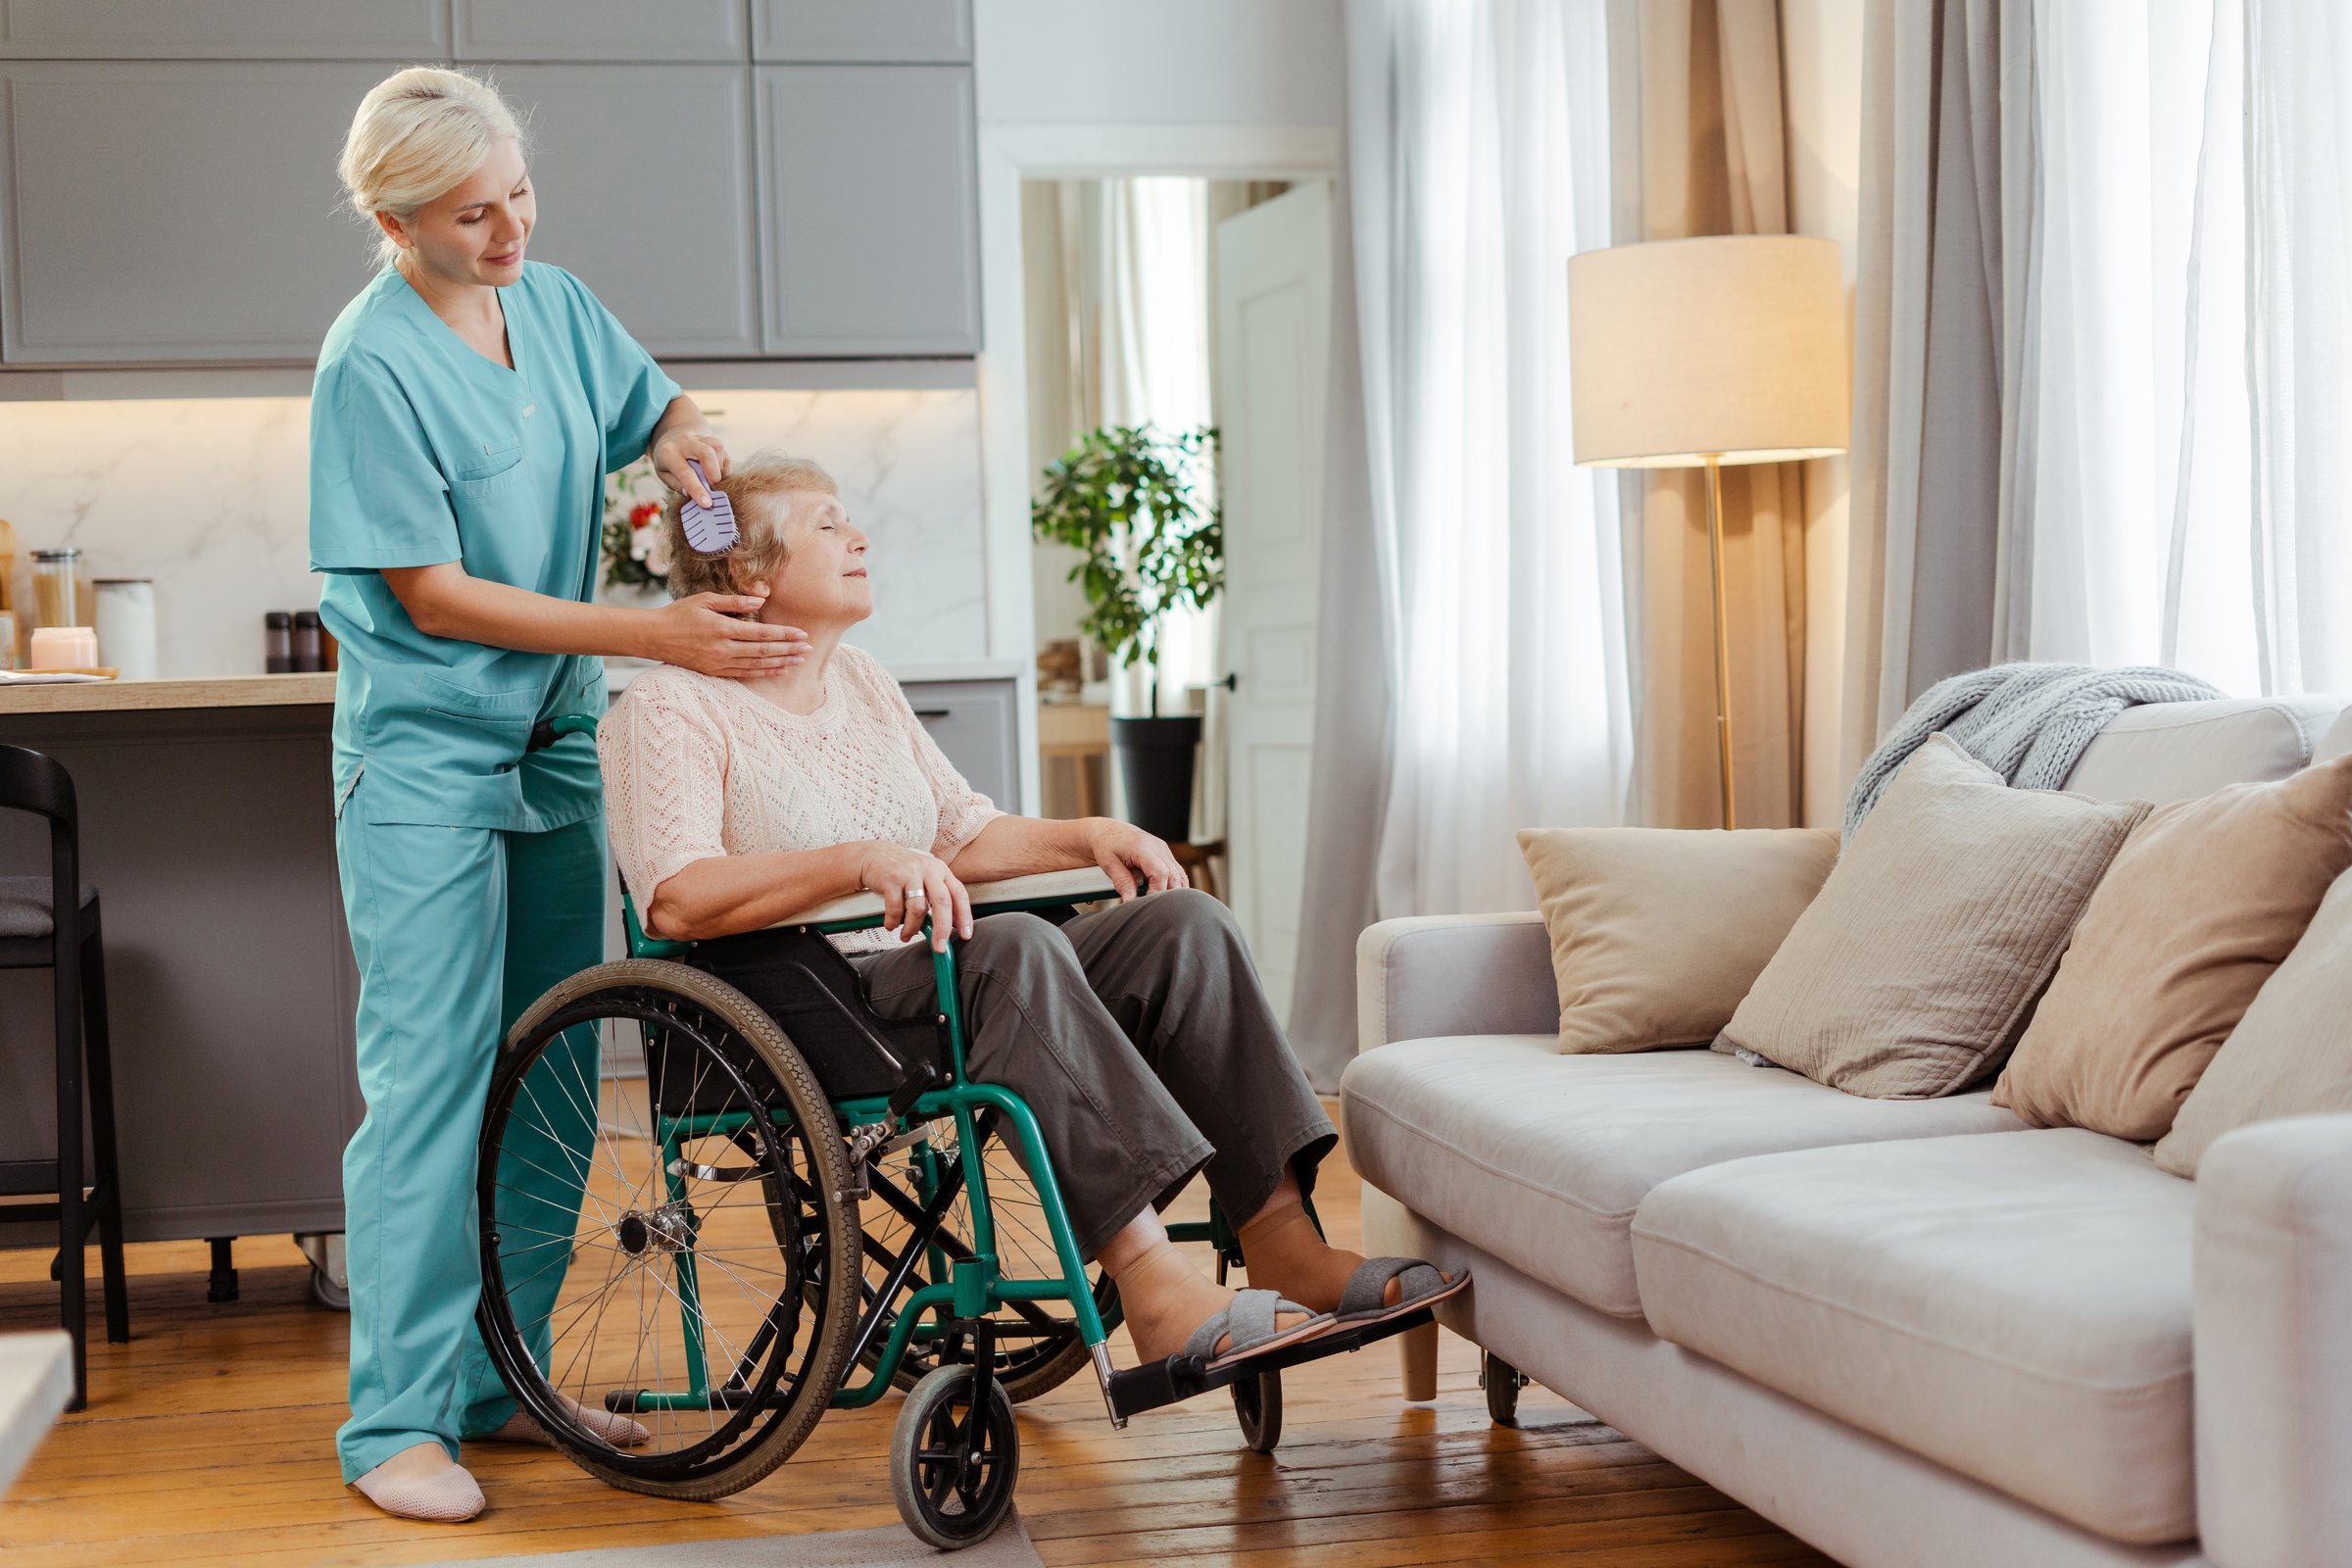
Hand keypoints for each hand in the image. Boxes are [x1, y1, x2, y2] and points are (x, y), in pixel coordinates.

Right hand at [646, 592, 810, 676]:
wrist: (655, 636)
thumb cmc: (680, 614)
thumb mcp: (706, 600)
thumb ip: (735, 602)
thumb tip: (761, 600)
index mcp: (723, 628)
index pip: (762, 633)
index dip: (784, 634)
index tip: (802, 635)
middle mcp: (723, 649)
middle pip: (764, 651)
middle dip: (789, 650)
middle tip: (809, 649)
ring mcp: (719, 663)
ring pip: (757, 665)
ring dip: (781, 663)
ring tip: (799, 661)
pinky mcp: (714, 672)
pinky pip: (744, 674)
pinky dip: (763, 672)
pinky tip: (778, 670)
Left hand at [651, 428, 729, 506]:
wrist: (672, 438)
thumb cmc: (667, 461)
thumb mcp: (664, 475)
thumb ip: (677, 485)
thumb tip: (691, 495)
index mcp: (668, 453)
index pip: (685, 473)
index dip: (697, 489)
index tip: (706, 503)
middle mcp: (684, 441)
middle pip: (706, 453)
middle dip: (714, 473)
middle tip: (713, 487)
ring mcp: (699, 437)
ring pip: (717, 447)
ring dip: (719, 467)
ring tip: (712, 478)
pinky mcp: (711, 438)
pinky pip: (723, 451)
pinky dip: (723, 464)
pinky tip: (716, 471)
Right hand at [855, 844, 972, 950]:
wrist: (874, 855)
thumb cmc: (902, 871)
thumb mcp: (925, 878)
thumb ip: (937, 897)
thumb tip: (949, 926)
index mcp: (941, 870)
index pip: (959, 895)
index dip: (965, 917)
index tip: (966, 935)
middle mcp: (928, 869)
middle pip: (942, 902)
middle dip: (942, 929)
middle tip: (939, 947)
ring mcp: (910, 873)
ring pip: (918, 908)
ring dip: (912, 928)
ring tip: (906, 935)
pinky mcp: (891, 878)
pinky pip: (895, 908)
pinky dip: (893, 922)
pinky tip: (891, 925)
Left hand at [1082, 819, 1187, 900]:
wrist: (1106, 830)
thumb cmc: (1105, 845)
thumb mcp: (1108, 864)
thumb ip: (1122, 882)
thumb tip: (1131, 902)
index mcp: (1142, 847)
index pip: (1160, 873)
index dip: (1158, 891)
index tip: (1148, 903)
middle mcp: (1157, 846)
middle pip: (1174, 875)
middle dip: (1168, 895)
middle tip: (1155, 907)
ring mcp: (1163, 848)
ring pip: (1179, 874)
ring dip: (1174, 890)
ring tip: (1161, 903)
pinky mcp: (1164, 852)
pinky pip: (1176, 870)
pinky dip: (1174, 884)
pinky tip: (1165, 894)